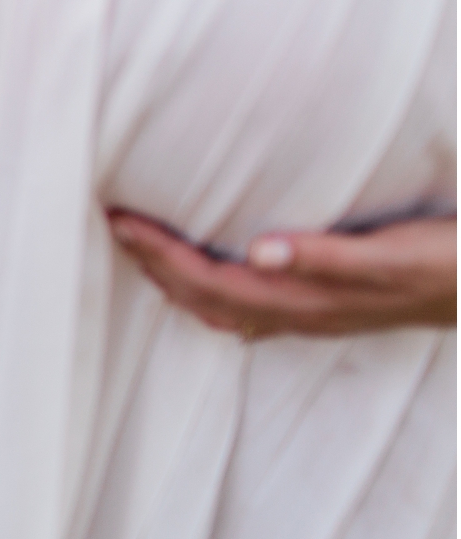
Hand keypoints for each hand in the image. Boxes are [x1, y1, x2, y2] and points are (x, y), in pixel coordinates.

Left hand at [108, 210, 457, 338]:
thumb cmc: (446, 264)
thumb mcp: (389, 255)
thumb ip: (324, 256)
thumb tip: (258, 251)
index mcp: (302, 301)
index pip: (207, 279)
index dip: (159, 253)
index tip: (121, 221)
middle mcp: (299, 316)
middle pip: (203, 295)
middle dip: (153, 263)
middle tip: (112, 225)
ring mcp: (312, 317)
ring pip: (222, 305)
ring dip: (176, 278)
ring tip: (140, 250)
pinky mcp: (328, 308)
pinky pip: (251, 310)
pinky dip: (214, 294)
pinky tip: (209, 286)